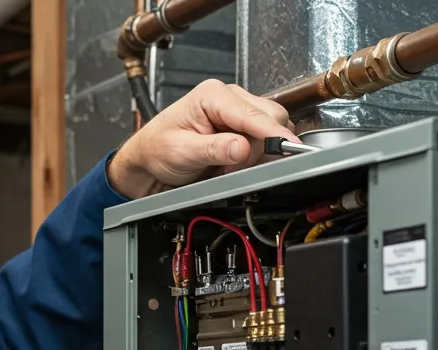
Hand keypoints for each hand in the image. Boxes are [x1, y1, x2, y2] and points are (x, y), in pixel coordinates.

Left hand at [107, 79, 299, 198]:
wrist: (149, 159)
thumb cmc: (158, 149)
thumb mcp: (182, 152)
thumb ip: (214, 149)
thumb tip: (243, 147)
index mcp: (213, 94)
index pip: (254, 112)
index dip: (272, 132)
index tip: (288, 146)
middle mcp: (229, 98)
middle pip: (271, 118)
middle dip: (259, 147)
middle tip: (229, 166)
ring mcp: (238, 112)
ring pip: (270, 131)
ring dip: (254, 154)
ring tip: (223, 164)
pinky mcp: (242, 128)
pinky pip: (263, 141)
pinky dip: (252, 157)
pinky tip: (230, 162)